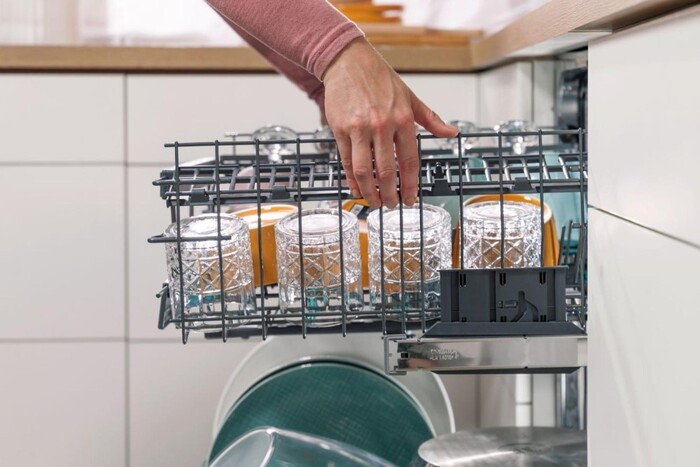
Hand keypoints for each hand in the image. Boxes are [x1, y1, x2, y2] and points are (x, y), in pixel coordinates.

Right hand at [322, 38, 456, 208]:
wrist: (348, 61)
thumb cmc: (379, 78)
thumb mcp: (410, 97)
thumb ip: (430, 119)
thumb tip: (451, 133)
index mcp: (403, 119)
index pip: (409, 161)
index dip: (410, 185)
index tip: (410, 199)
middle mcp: (381, 125)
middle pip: (386, 171)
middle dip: (389, 195)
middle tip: (391, 206)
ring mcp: (359, 128)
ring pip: (364, 170)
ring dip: (369, 191)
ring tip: (374, 202)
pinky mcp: (340, 129)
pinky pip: (346, 161)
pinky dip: (351, 179)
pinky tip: (356, 189)